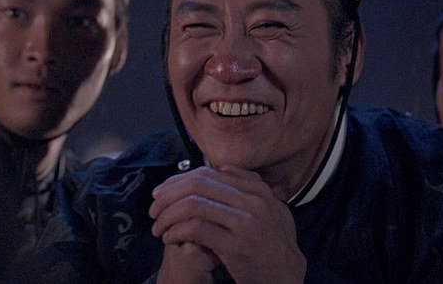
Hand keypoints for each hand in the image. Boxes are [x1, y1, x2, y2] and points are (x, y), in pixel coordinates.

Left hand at [149, 165, 305, 283]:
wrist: (289, 277)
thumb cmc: (274, 246)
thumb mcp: (271, 210)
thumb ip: (250, 188)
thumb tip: (223, 168)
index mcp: (257, 190)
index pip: (209, 173)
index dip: (179, 180)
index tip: (163, 192)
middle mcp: (253, 201)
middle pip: (198, 185)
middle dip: (168, 195)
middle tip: (153, 208)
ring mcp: (245, 222)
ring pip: (194, 205)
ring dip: (168, 215)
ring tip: (158, 227)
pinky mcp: (236, 245)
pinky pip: (196, 230)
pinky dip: (176, 232)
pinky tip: (170, 239)